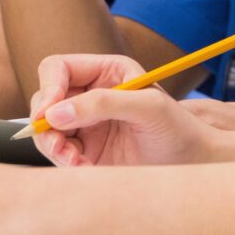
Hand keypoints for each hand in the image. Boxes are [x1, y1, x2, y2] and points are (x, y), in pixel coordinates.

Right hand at [29, 53, 221, 167]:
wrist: (190, 162)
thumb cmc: (178, 129)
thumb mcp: (148, 109)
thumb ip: (104, 103)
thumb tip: (55, 112)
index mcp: (107, 72)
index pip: (58, 68)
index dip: (48, 87)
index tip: (48, 113)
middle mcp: (91, 94)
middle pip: (44, 99)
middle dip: (44, 121)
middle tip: (58, 143)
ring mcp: (84, 122)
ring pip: (44, 128)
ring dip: (51, 145)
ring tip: (74, 159)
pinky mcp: (83, 148)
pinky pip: (56, 151)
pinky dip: (62, 160)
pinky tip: (83, 166)